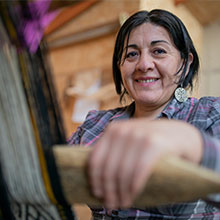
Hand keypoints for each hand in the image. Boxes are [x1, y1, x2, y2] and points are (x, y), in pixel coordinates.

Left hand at [88, 119, 202, 208]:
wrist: (180, 134)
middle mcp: (123, 130)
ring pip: (122, 172)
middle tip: (111, 204)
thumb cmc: (151, 143)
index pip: (95, 158)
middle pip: (108, 168)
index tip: (97, 193)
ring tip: (123, 203)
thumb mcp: (129, 141)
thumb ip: (114, 152)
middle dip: (109, 191)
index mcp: (113, 129)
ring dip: (121, 193)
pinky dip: (134, 187)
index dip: (95, 179)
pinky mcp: (154, 144)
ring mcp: (138, 135)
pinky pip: (138, 172)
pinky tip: (133, 195)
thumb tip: (99, 180)